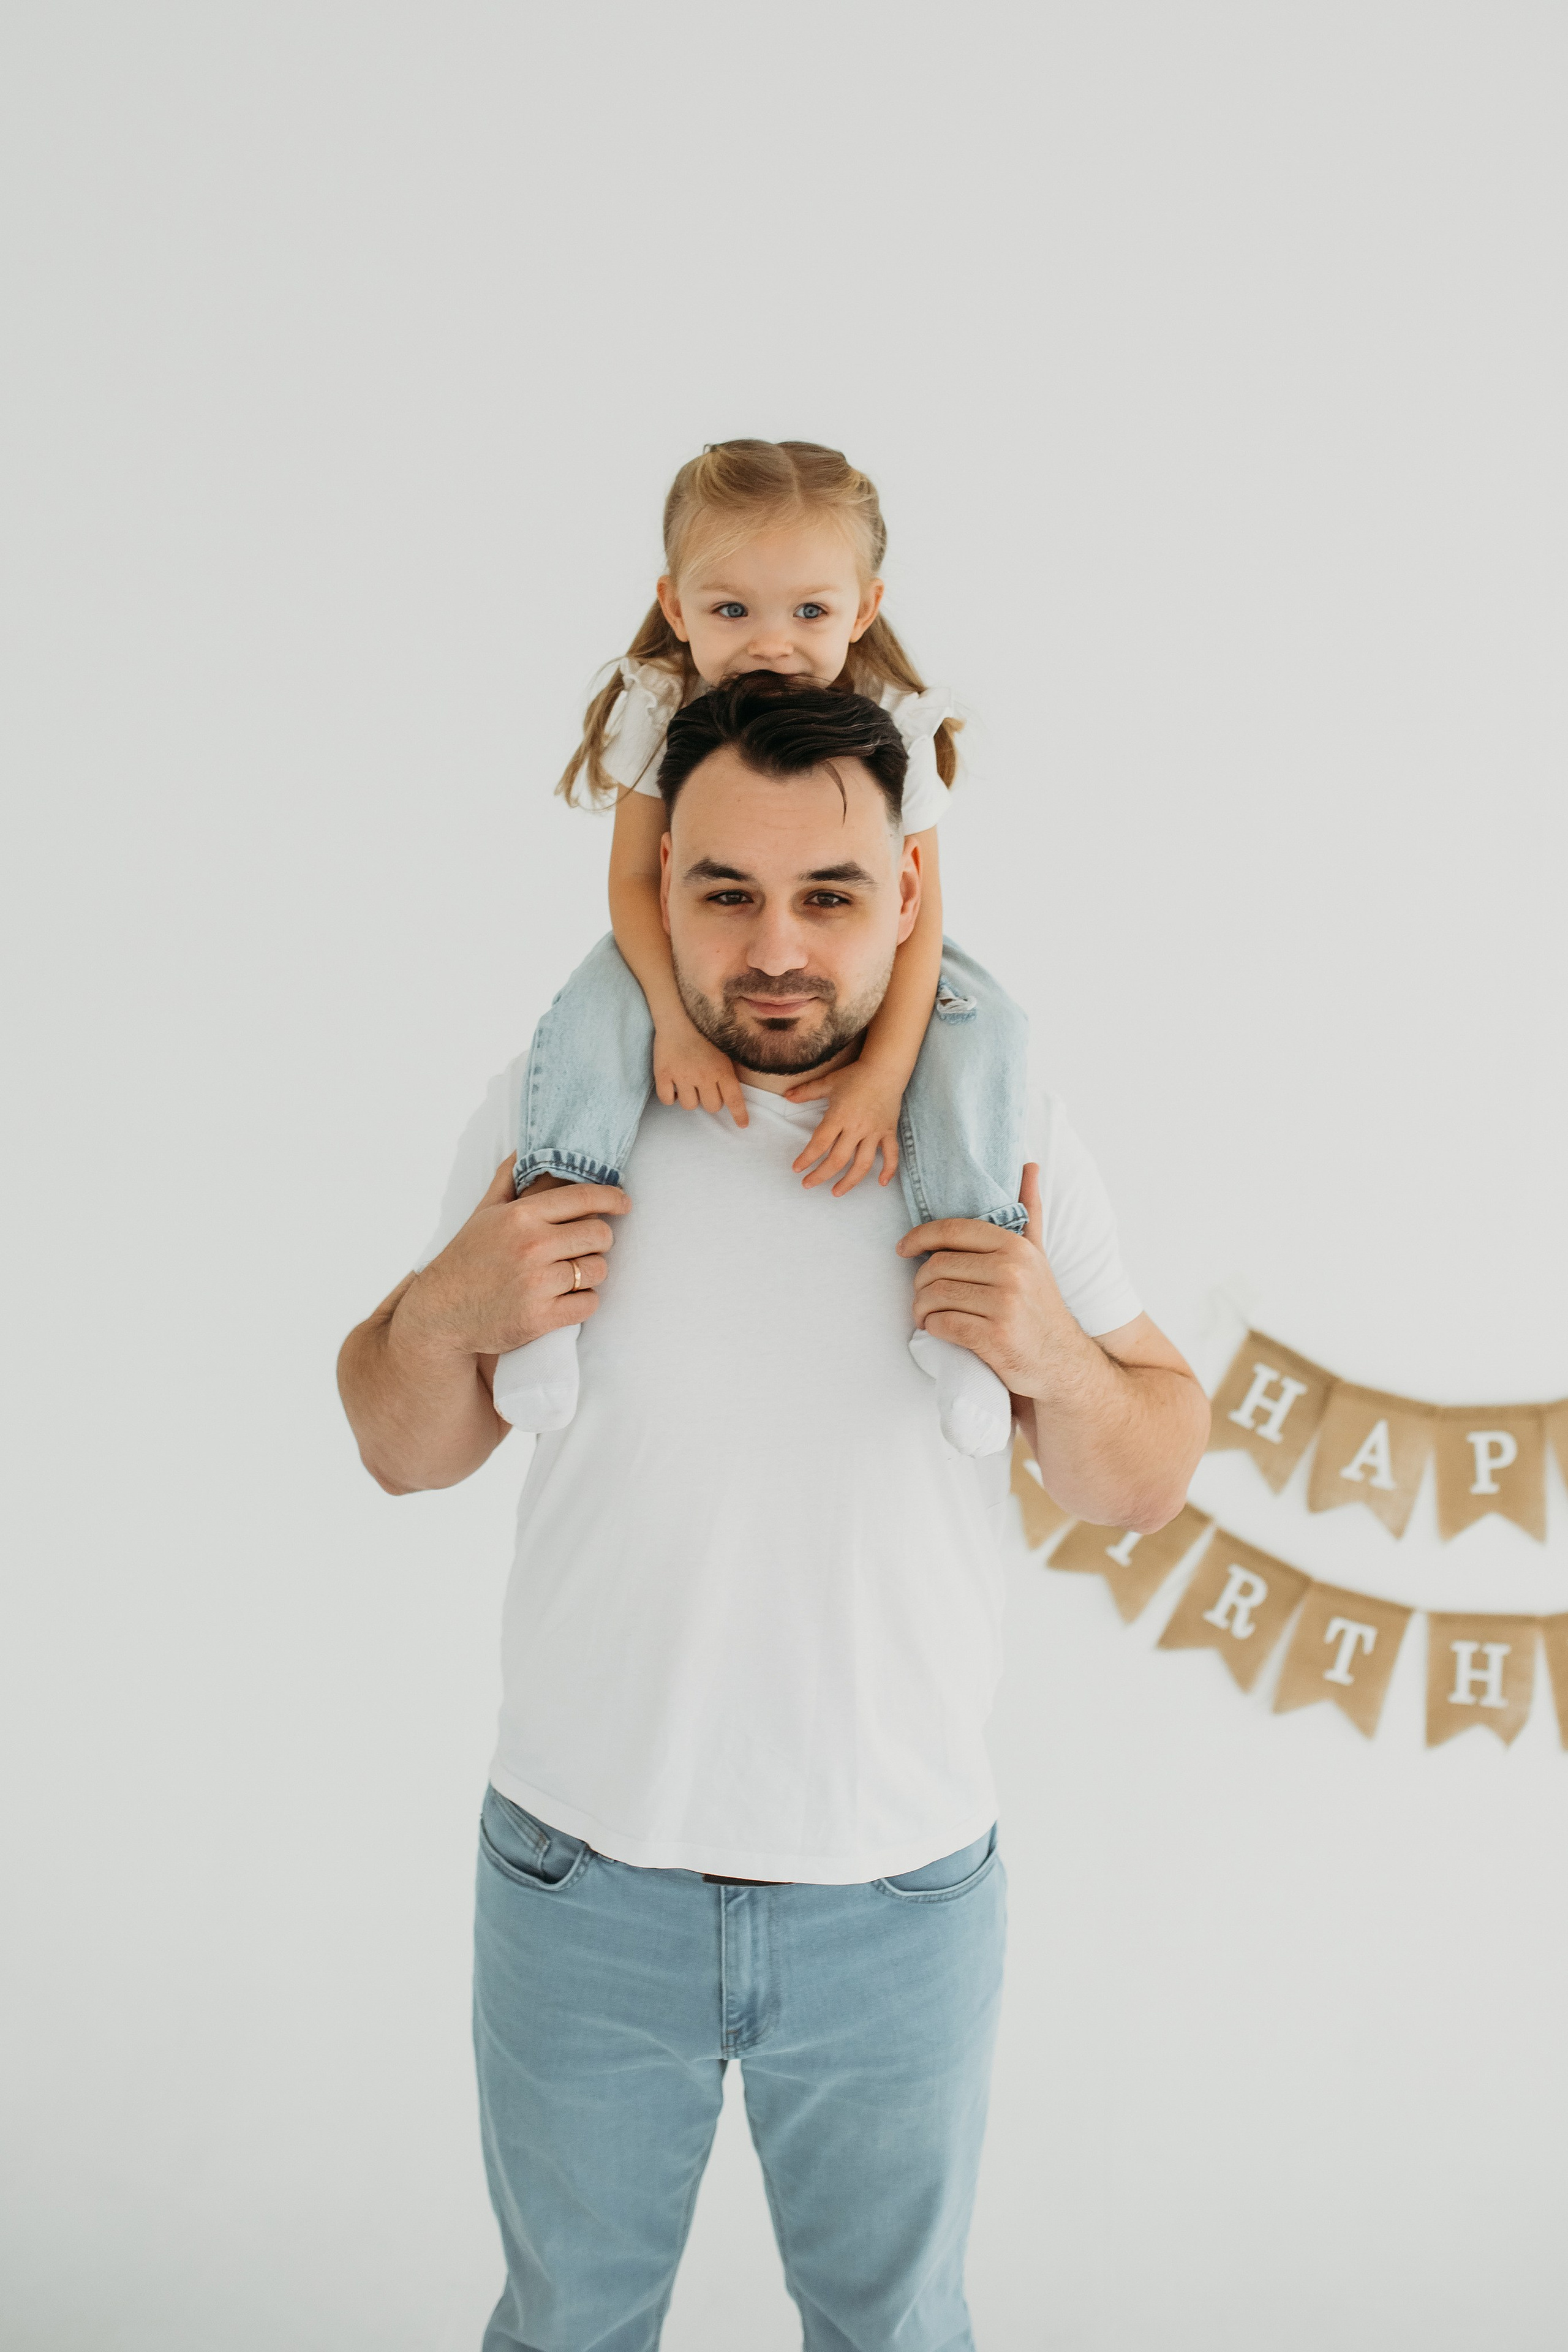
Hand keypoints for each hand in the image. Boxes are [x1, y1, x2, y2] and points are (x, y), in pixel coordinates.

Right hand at [400, 1161, 628, 1360]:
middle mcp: (531, 1246)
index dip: (612, 1198)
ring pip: (597, 1270)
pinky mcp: (540, 1318)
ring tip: (568, 1275)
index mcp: (520, 1215)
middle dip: (597, 1241)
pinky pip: (589, 1304)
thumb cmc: (467, 1259)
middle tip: (582, 1248)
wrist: (440, 1313)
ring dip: (589, 1273)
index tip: (623, 1203)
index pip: (584, 1197)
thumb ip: (508, 1178)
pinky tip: (564, 1299)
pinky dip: (583, 1302)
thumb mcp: (483, 1213)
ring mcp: (537, 1283)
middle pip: (599, 1235)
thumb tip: (523, 1148)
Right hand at [654, 1016, 748, 1123]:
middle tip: (705, 1088)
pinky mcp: (663, 1075)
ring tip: (688, 1084)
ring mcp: (683, 1076)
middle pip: (711, 1107)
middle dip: (710, 1101)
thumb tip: (732, 1091)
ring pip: (689, 1106)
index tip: (742, 1125)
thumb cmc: (704, 1031)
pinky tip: (673, 1087)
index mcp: (722, 1069)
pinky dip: (671, 1097)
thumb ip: (727, 1070)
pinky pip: (667, 1100)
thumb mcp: (724, 1049)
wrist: (678, 1015)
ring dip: (690, 1099)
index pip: (733, 1099)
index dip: (739, 1114)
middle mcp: (704, 1076)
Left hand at [785, 1060, 903, 1195]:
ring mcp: (874, 1132)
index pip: (820, 1143)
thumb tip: (786, 1096)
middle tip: (808, 1184)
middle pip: (838, 1159)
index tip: (797, 1169)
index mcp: (839, 1116)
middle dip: (821, 1175)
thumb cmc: (855, 1075)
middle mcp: (857, 1127)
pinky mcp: (889, 1132)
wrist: (885, 1069)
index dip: (807, 1159)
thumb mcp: (828, 1082)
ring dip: (849, 1182)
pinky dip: (888, 1170)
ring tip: (836, 1192)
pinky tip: (881, 1183)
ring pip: (862, 1164)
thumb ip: (806, 1092)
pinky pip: (891, 1155)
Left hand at [896, 1164, 1069, 1391]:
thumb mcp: (1038, 1255)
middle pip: (936, 1265)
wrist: (1062, 1362)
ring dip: (921, 1308)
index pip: (952, 1230)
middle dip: (920, 1282)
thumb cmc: (1041, 1306)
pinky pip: (942, 1324)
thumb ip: (1030, 1212)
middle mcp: (1012, 1271)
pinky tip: (937, 1329)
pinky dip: (932, 1328)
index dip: (919, 1237)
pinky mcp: (995, 1337)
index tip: (903, 1248)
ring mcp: (1005, 1305)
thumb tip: (1029, 1165)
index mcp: (1016, 1246)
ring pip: (934, 1295)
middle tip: (923, 1296)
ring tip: (926, 1314)